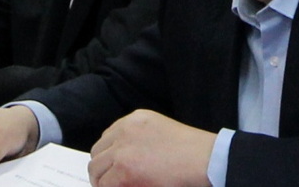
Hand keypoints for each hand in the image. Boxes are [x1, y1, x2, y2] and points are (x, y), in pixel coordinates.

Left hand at [89, 109, 216, 186]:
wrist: (202, 158)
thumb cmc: (190, 150)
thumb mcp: (160, 131)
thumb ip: (138, 138)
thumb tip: (119, 158)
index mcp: (135, 119)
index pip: (107, 138)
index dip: (107, 157)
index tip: (110, 169)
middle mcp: (125, 129)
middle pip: (97, 152)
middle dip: (102, 170)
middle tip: (110, 183)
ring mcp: (123, 148)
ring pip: (96, 170)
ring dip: (104, 182)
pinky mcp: (124, 168)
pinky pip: (105, 185)